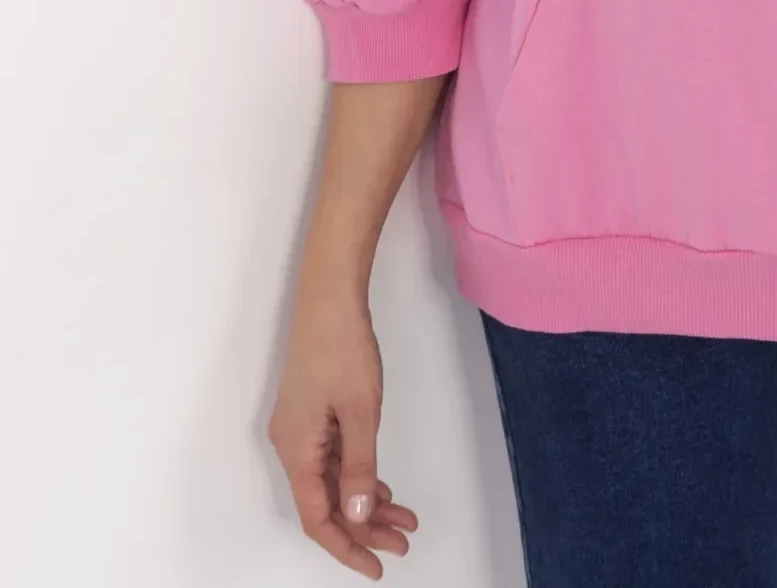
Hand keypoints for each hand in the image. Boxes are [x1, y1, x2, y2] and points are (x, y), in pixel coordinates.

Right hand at [268, 284, 417, 577]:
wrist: (330, 297)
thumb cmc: (342, 348)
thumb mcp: (359, 411)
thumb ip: (360, 465)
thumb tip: (359, 516)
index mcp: (296, 450)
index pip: (317, 516)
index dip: (346, 546)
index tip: (376, 565)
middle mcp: (292, 445)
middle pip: (326, 502)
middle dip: (363, 528)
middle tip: (402, 542)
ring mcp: (301, 429)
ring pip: (333, 481)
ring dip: (365, 502)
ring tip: (403, 519)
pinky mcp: (312, 414)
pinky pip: (334, 460)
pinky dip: (358, 476)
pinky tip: (382, 488)